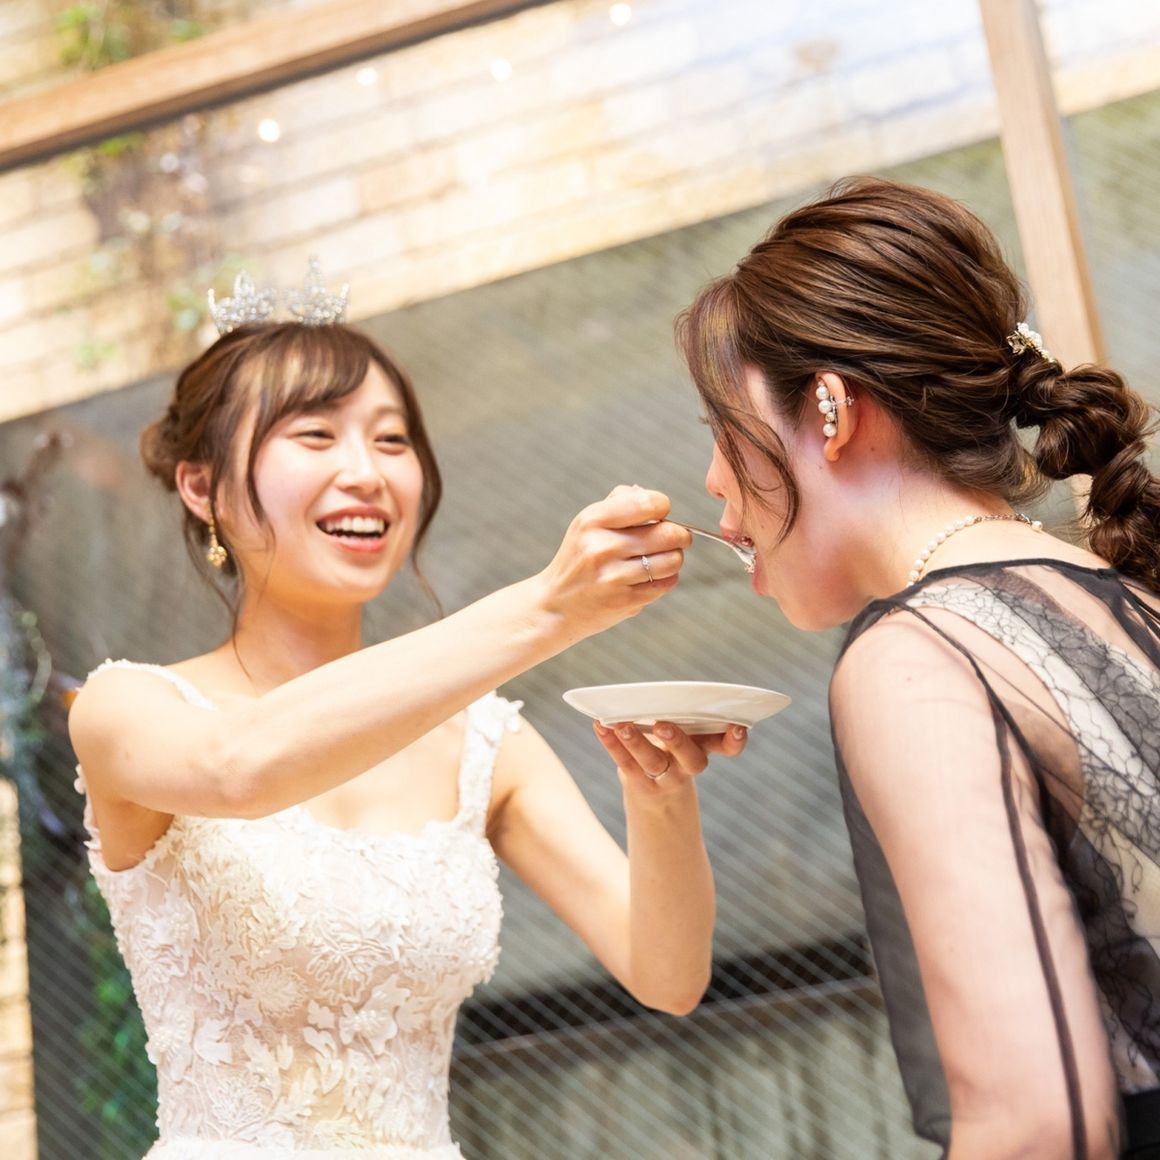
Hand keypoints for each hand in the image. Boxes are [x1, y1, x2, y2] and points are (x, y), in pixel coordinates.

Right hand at [535, 485, 691, 642]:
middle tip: (675, 538)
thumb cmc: (578, 559)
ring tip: (661, 559)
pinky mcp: (624, 601)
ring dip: (674, 559)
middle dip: (679, 535)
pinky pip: (666, 584)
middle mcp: (602, 547)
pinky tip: (651, 577)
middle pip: (669, 533)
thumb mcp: (587, 524)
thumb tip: (653, 498)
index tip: (660, 515)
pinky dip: (666, 579)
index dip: (663, 507)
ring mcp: (613, 576)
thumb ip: (620, 503)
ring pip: (672, 560)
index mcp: (593, 520)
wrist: (555, 605)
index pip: (649, 503)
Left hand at [593, 719, 747, 794]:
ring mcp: (665, 780)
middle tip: (663, 725)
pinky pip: (626, 764)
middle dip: (678, 742)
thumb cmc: (672, 749)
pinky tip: (600, 726)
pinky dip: (611, 743)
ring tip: (621, 724)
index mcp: (705, 748)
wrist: (658, 798)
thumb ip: (680, 714)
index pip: (727, 747)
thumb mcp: (683, 733)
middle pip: (691, 759)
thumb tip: (656, 690)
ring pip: (652, 763)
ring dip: (636, 742)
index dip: (735, 740)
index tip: (738, 726)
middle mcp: (689, 766)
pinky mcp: (641, 785)